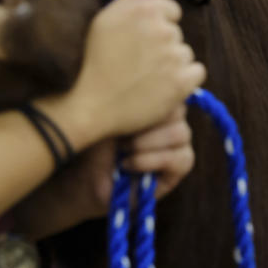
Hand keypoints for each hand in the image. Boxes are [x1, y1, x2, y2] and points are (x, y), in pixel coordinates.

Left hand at [23, 106, 192, 232]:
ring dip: (146, 143)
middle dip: (147, 121)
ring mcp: (180, 141)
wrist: (85, 179)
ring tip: (122, 150)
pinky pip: (181, 158)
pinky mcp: (181, 165)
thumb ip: (131, 100)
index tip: (125, 110)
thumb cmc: (95, 142)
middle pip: (178, 110)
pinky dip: (151, 160)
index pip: (171, 88)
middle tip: (121, 131)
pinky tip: (129, 163)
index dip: (151, 98)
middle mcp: (173, 117)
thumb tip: (151, 89)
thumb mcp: (108, 115)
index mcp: (158, 99)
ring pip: (180, 133)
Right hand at [40, 0, 205, 148]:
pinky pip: (197, 72)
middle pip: (177, 33)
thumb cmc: (96, 59)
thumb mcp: (106, 19)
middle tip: (140, 60)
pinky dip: (185, 79)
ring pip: (186, 53)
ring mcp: (174, 56)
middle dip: (163, 44)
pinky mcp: (182, 81)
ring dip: (173, 62)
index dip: (157, 24)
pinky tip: (164, 85)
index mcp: (145, 10)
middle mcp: (163, 29)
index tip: (141, 40)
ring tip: (149, 76)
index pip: (171, 10)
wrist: (93, 104)